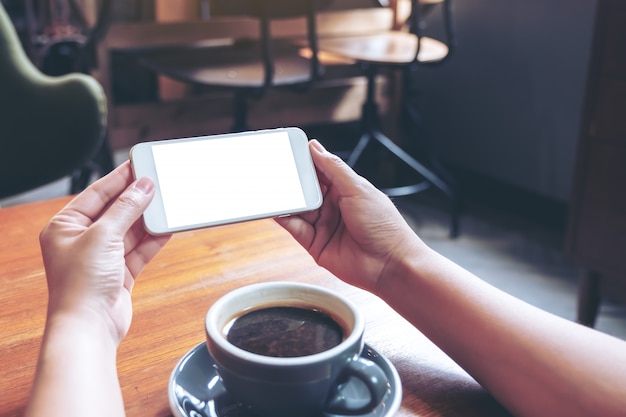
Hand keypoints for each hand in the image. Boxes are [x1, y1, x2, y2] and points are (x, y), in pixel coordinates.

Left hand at [39, 161, 170, 344]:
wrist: (89, 327)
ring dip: (148, 220)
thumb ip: (126, 208)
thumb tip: (143, 186)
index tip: (140, 166)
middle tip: (158, 184)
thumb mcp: (104, 236)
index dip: (119, 179)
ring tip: (167, 205)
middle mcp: (82, 240)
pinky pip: (139, 249)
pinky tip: (167, 229)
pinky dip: (153, 240)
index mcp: (65, 226)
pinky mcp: (119, 272)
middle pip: (115, 211)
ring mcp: (102, 257)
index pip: (96, 194)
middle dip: (137, 200)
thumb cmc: (80, 285)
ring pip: (130, 230)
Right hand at [276, 140, 424, 293]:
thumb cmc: (383, 225)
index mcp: (346, 189)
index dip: (305, 161)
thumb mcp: (358, 189)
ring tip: (271, 189)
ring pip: (298, 208)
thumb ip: (334, 169)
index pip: (320, 170)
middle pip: (306, 190)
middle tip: (275, 170)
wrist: (389, 264)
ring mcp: (323, 225)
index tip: (288, 151)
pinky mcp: (315, 244)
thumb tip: (315, 147)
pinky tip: (276, 209)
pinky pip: (295, 228)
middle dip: (291, 181)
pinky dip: (284, 218)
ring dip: (286, 199)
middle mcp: (333, 206)